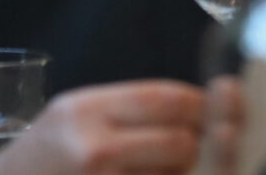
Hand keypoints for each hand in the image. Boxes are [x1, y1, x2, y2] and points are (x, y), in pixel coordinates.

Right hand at [0, 81, 207, 174]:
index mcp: (86, 110)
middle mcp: (93, 148)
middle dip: (198, 144)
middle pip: (180, 142)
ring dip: (185, 172)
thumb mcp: (76, 113)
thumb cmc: (46, 152)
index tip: (219, 106)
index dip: (202, 104)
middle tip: (193, 145)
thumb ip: (130, 107)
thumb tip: (203, 105)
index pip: (167, 99)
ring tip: (167, 167)